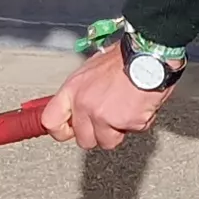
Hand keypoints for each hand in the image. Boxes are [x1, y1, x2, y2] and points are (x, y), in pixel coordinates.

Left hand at [40, 46, 170, 149]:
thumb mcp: (92, 69)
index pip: (50, 121)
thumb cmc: (125, 58)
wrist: (148, 56)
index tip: (68, 131)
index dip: (61, 131)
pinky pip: (131, 132)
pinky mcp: (124, 122)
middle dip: (98, 133)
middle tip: (109, 118)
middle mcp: (84, 104)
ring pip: (107, 142)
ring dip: (118, 130)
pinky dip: (138, 122)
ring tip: (126, 109)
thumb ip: (82, 92)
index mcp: (73, 89)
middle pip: (83, 140)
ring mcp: (103, 116)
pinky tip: (139, 105)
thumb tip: (78, 108)